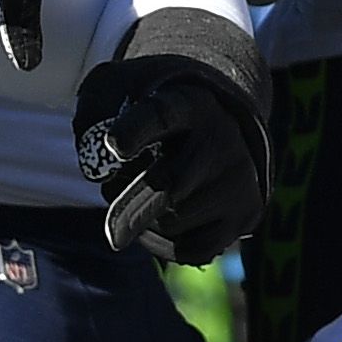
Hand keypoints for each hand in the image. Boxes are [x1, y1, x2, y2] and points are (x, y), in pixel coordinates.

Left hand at [71, 47, 269, 260]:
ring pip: (173, 220)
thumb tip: (95, 167)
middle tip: (112, 205)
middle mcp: (223, 139)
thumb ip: (97, 111)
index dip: (135, 132)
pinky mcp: (246, 214)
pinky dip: (166, 244)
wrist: (220, 132)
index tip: (114, 145)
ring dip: (145, 220)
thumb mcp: (124, 92)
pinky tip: (164, 221)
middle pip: (167, 184)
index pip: (160, 116)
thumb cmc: (157, 116)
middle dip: (129, 200)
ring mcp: (240, 179)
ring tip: (146, 199)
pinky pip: (191, 249)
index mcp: (188, 103)